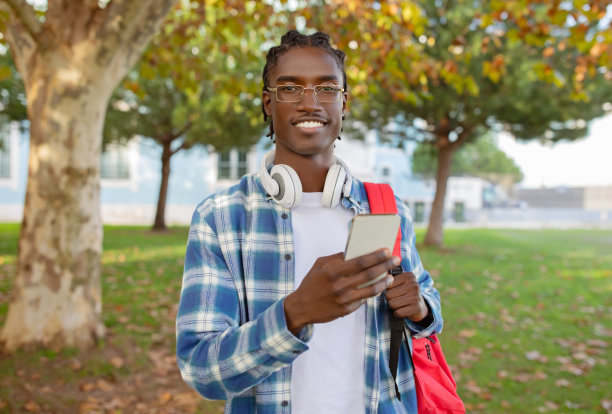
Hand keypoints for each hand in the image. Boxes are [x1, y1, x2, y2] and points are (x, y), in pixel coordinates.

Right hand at [284, 248, 399, 334]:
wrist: (301, 307)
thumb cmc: (312, 282)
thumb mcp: (320, 265)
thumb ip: (337, 258)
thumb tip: (355, 251)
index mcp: (332, 271)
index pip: (360, 261)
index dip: (376, 256)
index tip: (387, 250)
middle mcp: (340, 285)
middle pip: (369, 274)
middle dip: (385, 265)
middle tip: (396, 259)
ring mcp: (344, 299)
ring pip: (372, 289)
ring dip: (384, 281)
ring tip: (391, 276)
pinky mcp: (346, 310)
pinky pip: (364, 299)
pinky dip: (373, 292)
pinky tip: (379, 286)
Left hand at [384, 271, 428, 321]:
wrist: (420, 306)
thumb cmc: (406, 293)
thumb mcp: (400, 282)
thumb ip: (389, 278)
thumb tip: (378, 278)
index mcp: (408, 276)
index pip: (387, 284)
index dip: (388, 290)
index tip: (395, 290)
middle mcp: (413, 284)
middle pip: (388, 295)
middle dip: (390, 299)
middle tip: (398, 299)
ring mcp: (416, 296)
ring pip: (392, 304)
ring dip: (393, 307)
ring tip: (400, 304)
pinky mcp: (416, 308)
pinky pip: (397, 313)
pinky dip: (397, 314)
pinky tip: (403, 310)